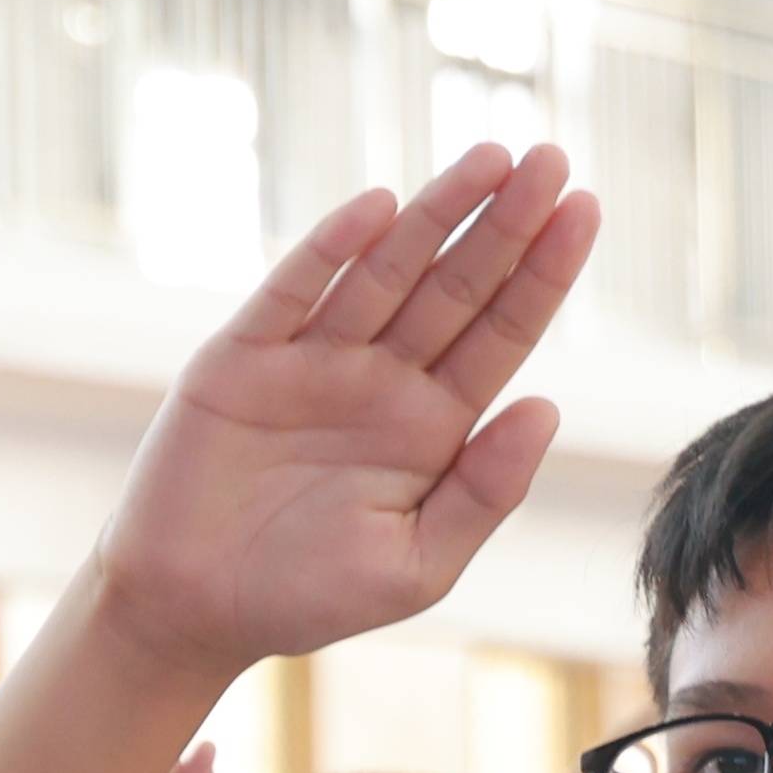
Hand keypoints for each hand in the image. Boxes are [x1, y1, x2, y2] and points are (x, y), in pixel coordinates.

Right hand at [92, 144, 602, 684]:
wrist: (186, 615)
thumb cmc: (303, 598)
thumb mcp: (415, 566)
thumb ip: (485, 493)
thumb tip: (547, 407)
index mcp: (431, 425)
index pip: (502, 332)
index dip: (544, 271)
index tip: (586, 207)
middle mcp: (378, 380)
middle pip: (456, 285)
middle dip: (504, 222)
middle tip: (550, 158)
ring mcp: (309, 364)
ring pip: (385, 273)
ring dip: (435, 214)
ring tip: (490, 160)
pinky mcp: (238, 362)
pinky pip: (290, 293)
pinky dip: (329, 250)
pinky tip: (376, 210)